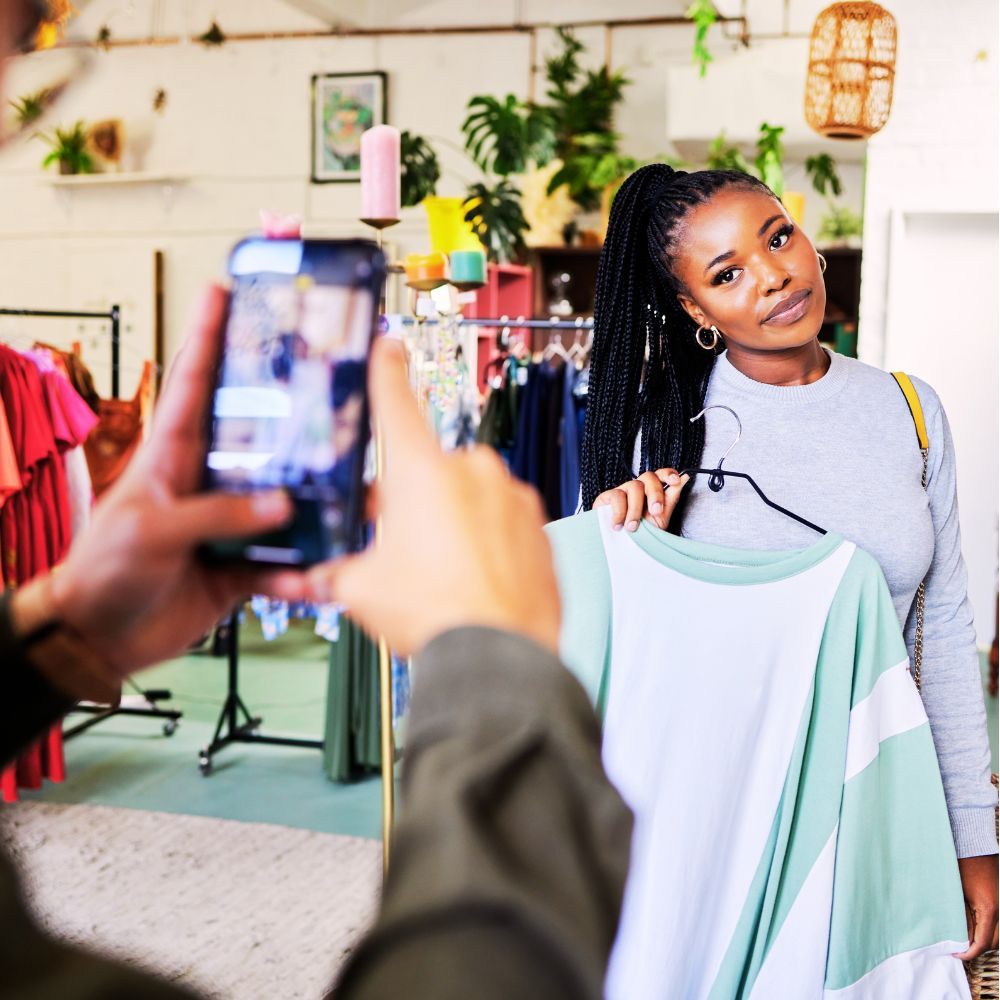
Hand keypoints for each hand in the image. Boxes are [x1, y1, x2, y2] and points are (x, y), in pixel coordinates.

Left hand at [17, 285, 302, 674]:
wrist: (98, 637)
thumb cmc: (104, 568)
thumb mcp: (152, 530)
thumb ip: (216, 513)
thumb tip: (282, 504)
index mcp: (174, 455)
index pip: (195, 383)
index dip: (208, 335)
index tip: (225, 290)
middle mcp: (208, 481)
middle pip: (262, 440)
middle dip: (299, 420)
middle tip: (339, 398)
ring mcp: (228, 523)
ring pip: (285, 504)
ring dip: (319, 508)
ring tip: (357, 503)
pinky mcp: (241, 566)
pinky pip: (283, 566)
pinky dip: (304, 574)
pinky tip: (322, 578)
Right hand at [277, 338, 560, 658]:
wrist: (501, 653)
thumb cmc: (434, 613)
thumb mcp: (362, 590)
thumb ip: (334, 573)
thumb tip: (314, 579)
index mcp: (420, 470)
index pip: (395, 403)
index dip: (386, 371)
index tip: (388, 344)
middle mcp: (470, 471)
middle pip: (429, 470)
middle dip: (412, 499)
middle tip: (401, 545)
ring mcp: (511, 496)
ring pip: (469, 497)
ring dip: (453, 522)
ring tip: (443, 574)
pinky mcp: (539, 525)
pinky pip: (504, 522)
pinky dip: (489, 542)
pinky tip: (476, 579)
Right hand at [593, 469, 689, 531]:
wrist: (620, 549)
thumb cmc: (641, 534)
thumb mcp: (660, 519)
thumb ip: (671, 498)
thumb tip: (684, 477)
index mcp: (652, 491)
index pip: (661, 474)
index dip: (668, 474)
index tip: (675, 480)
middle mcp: (638, 488)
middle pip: (649, 477)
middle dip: (655, 494)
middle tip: (655, 512)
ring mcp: (622, 491)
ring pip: (634, 486)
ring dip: (636, 509)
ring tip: (633, 527)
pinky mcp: (606, 497)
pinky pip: (616, 496)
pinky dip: (620, 512)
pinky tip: (619, 525)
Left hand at [954, 854, 998, 960]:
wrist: (974, 847)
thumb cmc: (963, 866)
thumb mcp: (958, 894)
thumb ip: (961, 918)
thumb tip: (960, 938)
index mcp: (989, 910)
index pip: (983, 943)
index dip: (969, 952)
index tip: (956, 954)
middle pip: (993, 942)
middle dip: (977, 948)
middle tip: (958, 948)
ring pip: (997, 935)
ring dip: (984, 940)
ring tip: (964, 938)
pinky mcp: (999, 902)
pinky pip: (997, 924)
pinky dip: (987, 929)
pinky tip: (972, 927)